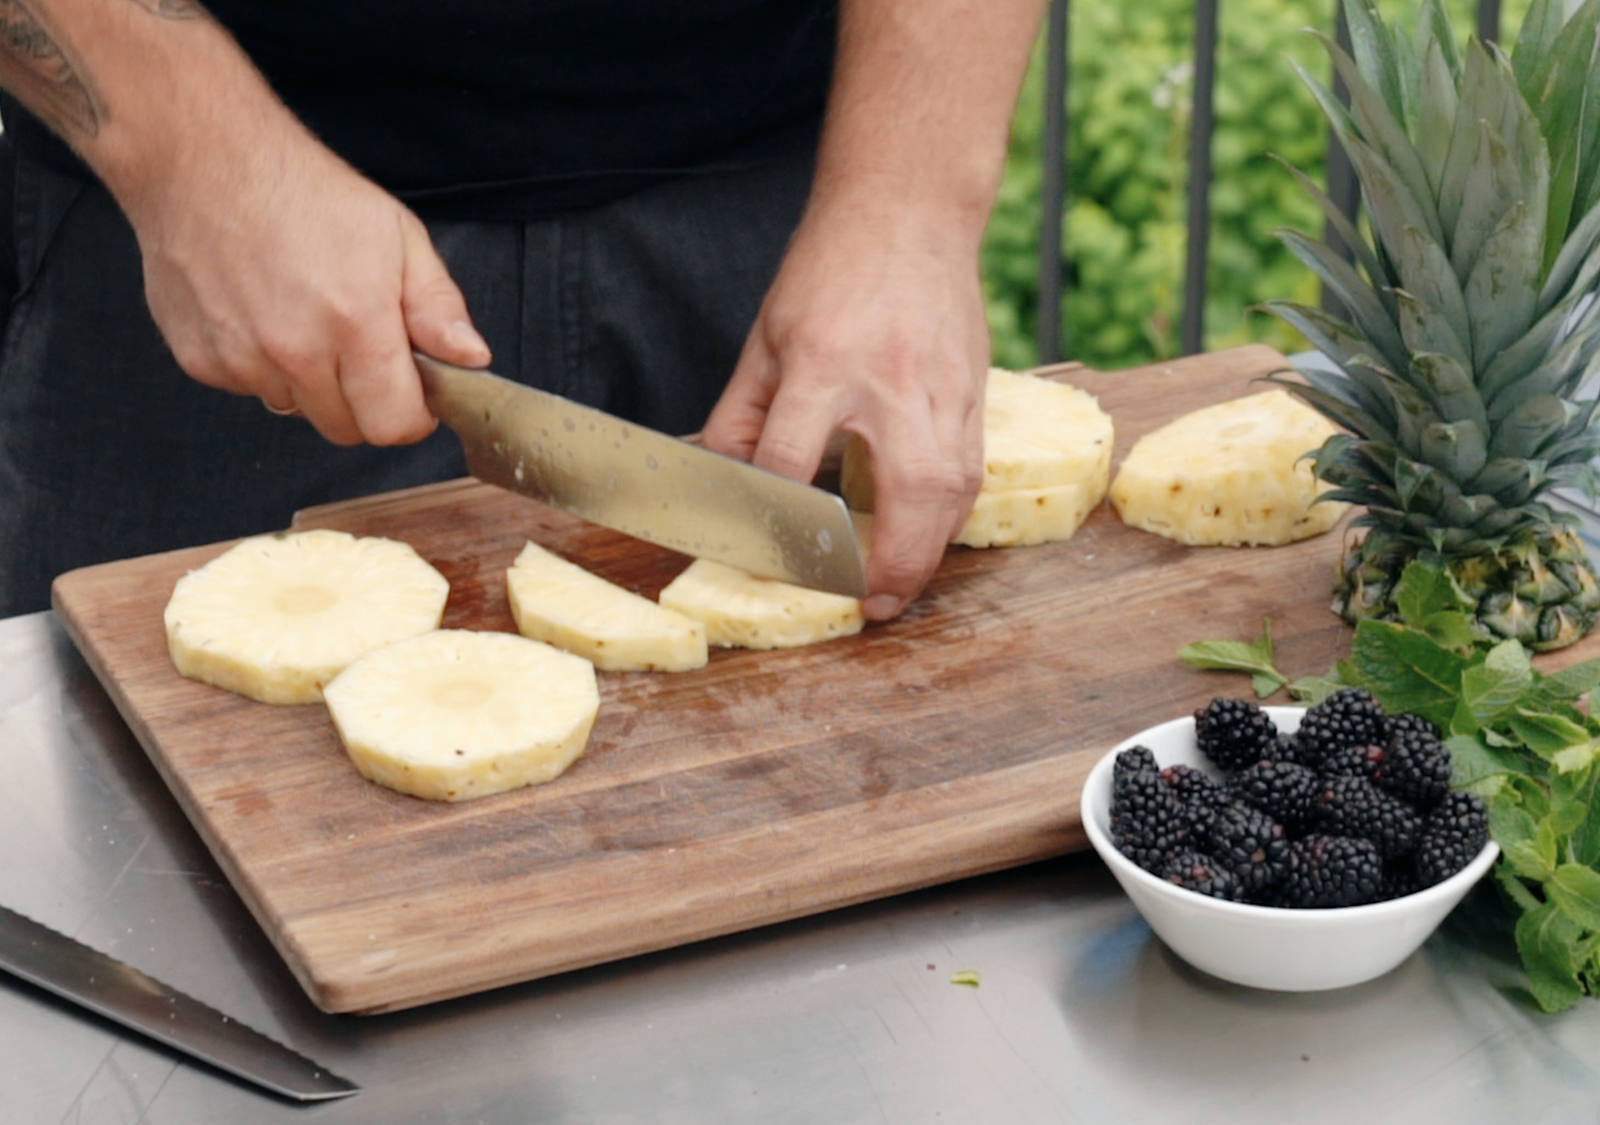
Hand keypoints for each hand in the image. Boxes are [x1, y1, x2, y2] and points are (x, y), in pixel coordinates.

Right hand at [125, 116, 488, 444]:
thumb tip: (471, 358)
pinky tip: (261, 312)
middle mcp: (296, 352)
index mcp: (356, 325)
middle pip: (346, 429)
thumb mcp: (399, 237)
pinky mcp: (201, 360)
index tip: (413, 393)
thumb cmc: (305, 192)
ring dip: (311, 383)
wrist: (202, 160)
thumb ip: (438, 307)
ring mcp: (243, 360)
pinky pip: (250, 389)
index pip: (393, 426)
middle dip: (364, 401)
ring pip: (298, 409)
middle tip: (360, 346)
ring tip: (306, 318)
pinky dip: (262, 366)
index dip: (412, 416)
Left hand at [700, 194, 988, 620]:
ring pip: (952, 488)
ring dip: (930, 550)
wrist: (908, 211)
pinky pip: (972, 469)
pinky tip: (933, 538)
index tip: (768, 556)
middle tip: (874, 605)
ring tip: (901, 587)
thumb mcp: (766, 338)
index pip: (793, 461)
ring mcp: (943, 388)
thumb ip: (744, 416)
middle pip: (906, 489)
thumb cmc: (830, 269)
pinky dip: (953, 515)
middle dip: (892, 561)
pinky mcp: (974, 390)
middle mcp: (892, 381)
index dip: (776, 519)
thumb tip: (725, 482)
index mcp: (824, 363)